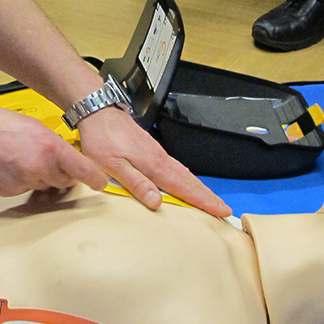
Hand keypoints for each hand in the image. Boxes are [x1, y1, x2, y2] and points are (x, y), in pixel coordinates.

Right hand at [0, 105, 110, 196]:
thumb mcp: (32, 125)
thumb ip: (53, 142)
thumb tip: (65, 155)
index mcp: (50, 148)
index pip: (85, 171)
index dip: (96, 179)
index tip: (101, 182)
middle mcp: (40, 168)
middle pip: (66, 180)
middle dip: (63, 172)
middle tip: (48, 158)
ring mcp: (25, 183)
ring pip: (45, 185)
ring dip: (41, 176)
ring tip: (21, 157)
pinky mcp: (11, 192)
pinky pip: (26, 189)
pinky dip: (23, 180)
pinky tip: (10, 165)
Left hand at [76, 108, 232, 217]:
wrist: (98, 112)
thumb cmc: (101, 138)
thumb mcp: (112, 165)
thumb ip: (135, 183)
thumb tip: (156, 202)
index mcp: (152, 165)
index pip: (183, 188)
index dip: (203, 201)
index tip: (220, 210)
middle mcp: (159, 159)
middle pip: (189, 181)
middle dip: (207, 196)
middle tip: (224, 209)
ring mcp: (156, 153)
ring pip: (184, 173)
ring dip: (199, 187)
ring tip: (211, 199)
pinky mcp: (151, 149)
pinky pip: (175, 167)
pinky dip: (186, 177)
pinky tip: (186, 180)